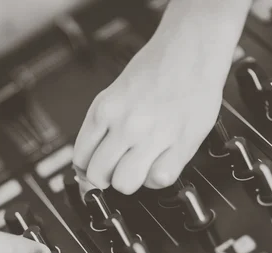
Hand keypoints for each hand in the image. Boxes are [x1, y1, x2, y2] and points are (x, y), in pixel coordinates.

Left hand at [72, 0, 249, 193]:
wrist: (192, 49)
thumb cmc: (156, 69)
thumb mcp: (114, 93)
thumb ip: (102, 127)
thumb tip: (90, 163)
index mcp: (104, 110)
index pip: (80, 159)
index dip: (87, 171)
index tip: (93, 174)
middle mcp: (125, 124)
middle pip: (98, 176)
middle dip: (106, 178)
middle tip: (118, 169)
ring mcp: (152, 135)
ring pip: (125, 183)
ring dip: (131, 180)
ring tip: (140, 166)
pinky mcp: (180, 143)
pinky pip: (159, 180)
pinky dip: (158, 178)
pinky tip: (160, 163)